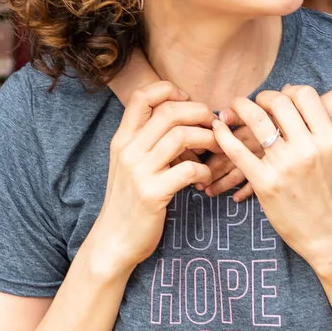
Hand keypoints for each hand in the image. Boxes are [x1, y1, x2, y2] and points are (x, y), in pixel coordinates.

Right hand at [84, 80, 216, 273]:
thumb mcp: (128, 164)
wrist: (114, 240)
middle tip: (215, 124)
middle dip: (200, 113)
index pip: (142, 96)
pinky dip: (204, 170)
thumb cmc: (128, 200)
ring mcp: (139, 171)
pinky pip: (188, 169)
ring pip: (181, 136)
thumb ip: (145, 141)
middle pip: (169, 112)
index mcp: (122, 139)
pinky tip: (205, 178)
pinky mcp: (153, 193)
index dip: (169, 90)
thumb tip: (179, 119)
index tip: (188, 101)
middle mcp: (128, 150)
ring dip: (208, 139)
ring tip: (217, 148)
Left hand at [208, 86, 331, 268]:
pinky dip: (224, 136)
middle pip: (279, 103)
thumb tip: (290, 99)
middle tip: (253, 102)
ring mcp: (285, 165)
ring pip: (256, 120)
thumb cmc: (331, 194)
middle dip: (262, 97)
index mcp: (328, 138)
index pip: (305, 95)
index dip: (288, 91)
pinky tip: (218, 129)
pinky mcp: (265, 183)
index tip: (278, 96)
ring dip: (240, 108)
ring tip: (233, 107)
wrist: (331, 232)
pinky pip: (237, 152)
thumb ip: (316, 129)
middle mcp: (308, 148)